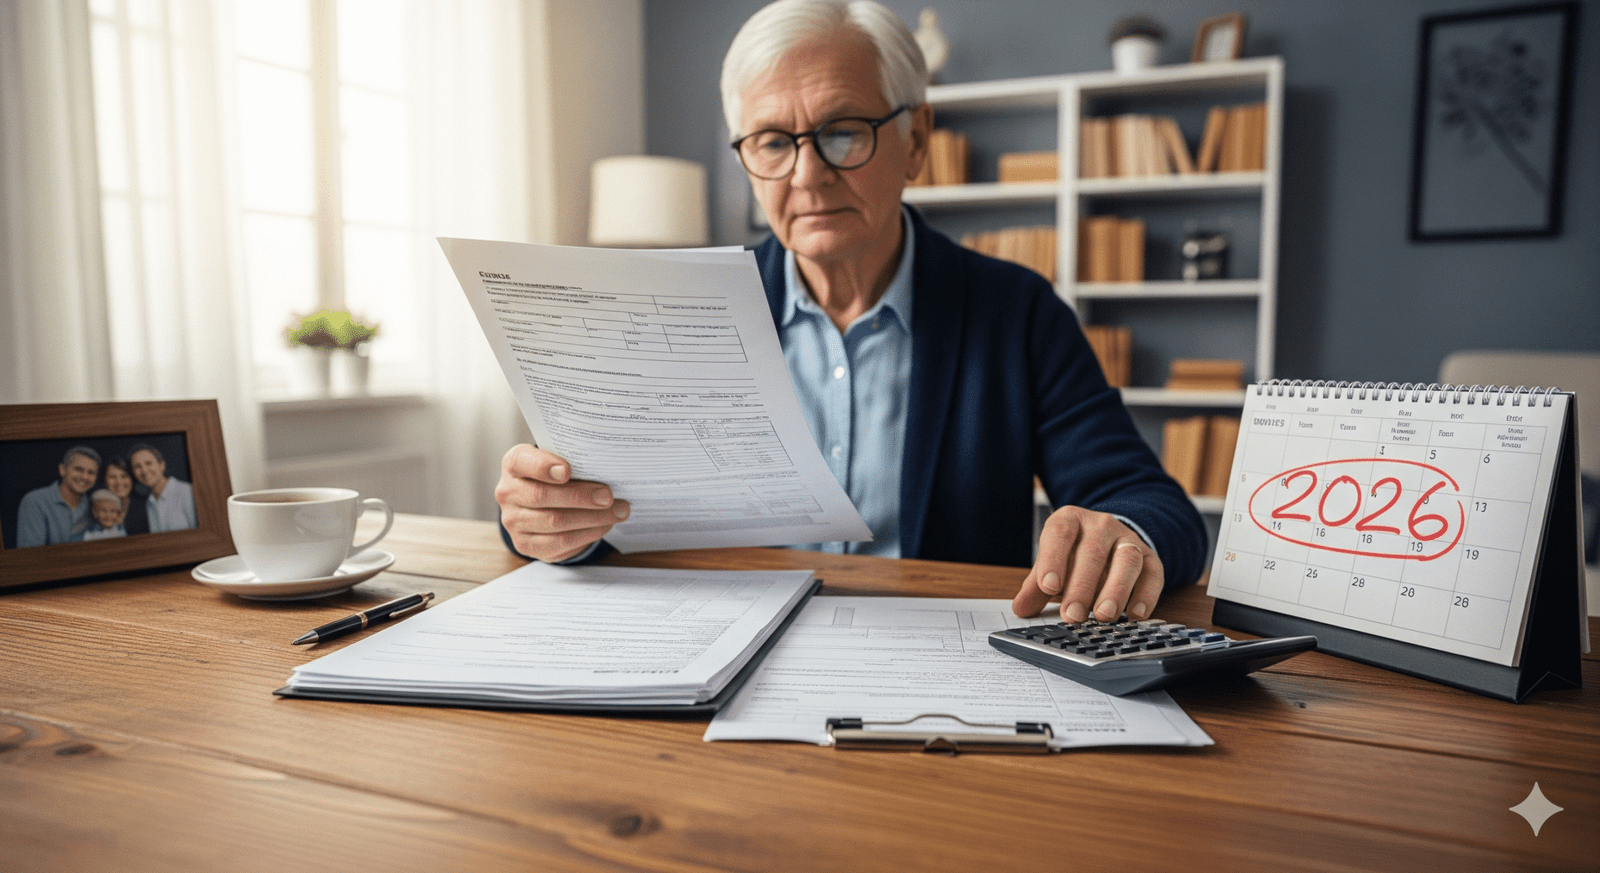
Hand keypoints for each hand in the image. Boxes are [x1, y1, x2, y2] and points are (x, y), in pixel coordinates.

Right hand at [495, 444, 629, 561]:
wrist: (540, 505)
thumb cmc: (555, 477)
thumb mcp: (559, 461)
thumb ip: (574, 462)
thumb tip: (607, 472)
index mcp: (514, 464)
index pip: (521, 461)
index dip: (543, 466)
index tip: (568, 471)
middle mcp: (507, 492)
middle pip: (542, 496)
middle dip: (580, 496)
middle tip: (608, 496)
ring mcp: (513, 521)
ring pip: (554, 522)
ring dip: (591, 518)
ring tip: (616, 512)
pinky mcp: (526, 544)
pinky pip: (559, 542)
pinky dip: (586, 534)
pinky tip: (603, 526)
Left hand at [1012, 505, 1163, 622]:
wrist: (1110, 539)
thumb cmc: (1074, 554)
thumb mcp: (1053, 563)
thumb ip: (1036, 586)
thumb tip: (1021, 608)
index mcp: (1070, 520)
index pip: (1060, 534)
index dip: (1053, 559)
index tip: (1048, 586)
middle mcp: (1101, 526)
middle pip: (1092, 552)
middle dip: (1082, 586)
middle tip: (1073, 615)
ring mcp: (1128, 540)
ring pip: (1126, 560)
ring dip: (1115, 590)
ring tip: (1103, 616)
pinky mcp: (1151, 558)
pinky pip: (1153, 574)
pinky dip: (1146, 595)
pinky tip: (1134, 615)